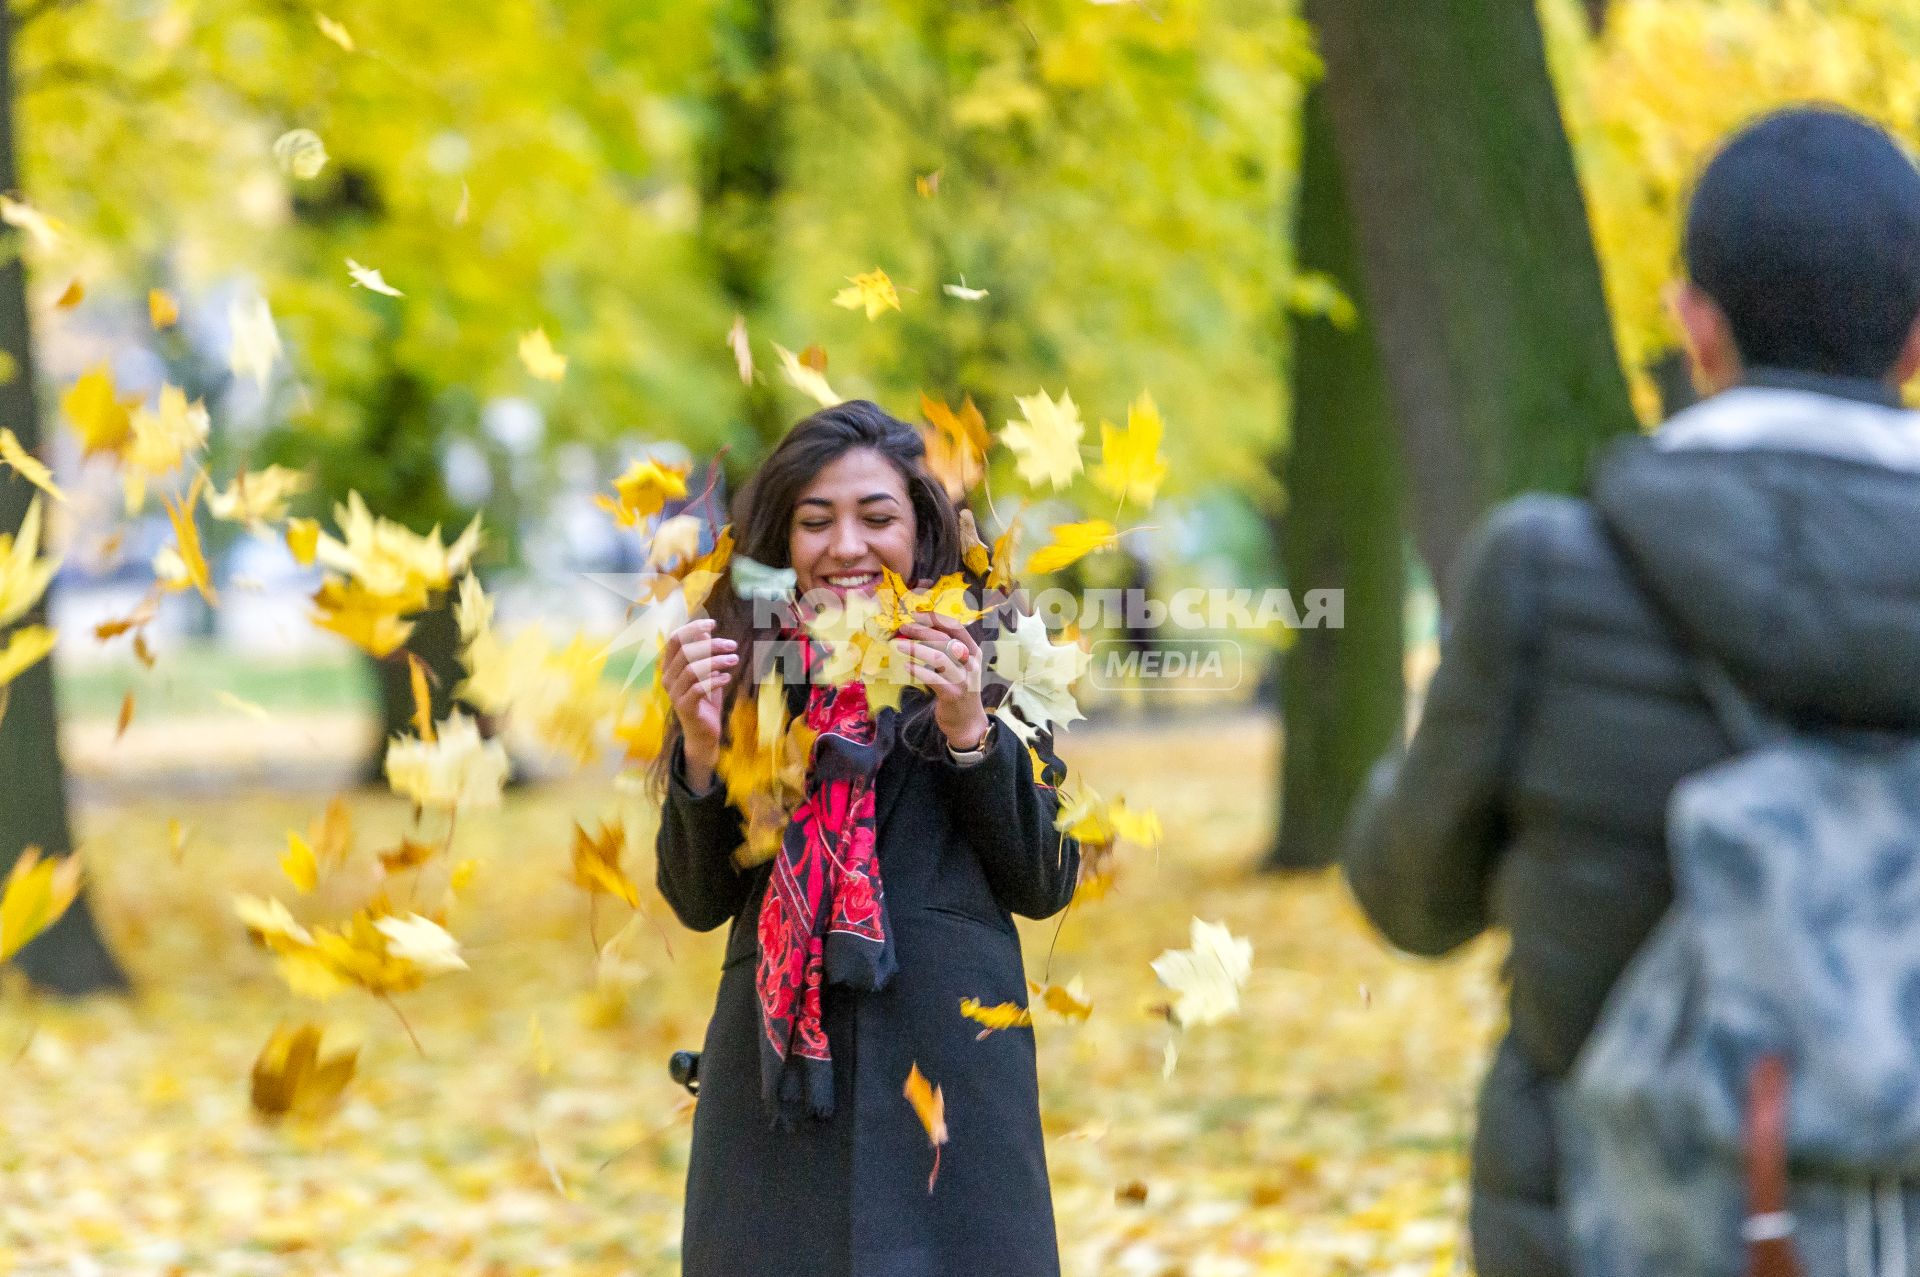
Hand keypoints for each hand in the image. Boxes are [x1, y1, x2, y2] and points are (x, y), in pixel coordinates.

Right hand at [662, 618, 735, 787]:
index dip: (693, 628)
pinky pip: (698, 688)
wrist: (704, 733)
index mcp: (670, 666)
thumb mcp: (706, 673)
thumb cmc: (705, 700)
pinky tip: (727, 678)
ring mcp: (674, 693)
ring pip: (693, 669)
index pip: (676, 640)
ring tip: (734, 660)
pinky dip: (715, 680)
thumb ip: (704, 654)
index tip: (713, 623)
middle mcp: (667, 678)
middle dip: (712, 645)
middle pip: (686, 652)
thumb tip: (707, 630)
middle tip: (733, 645)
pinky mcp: (685, 707)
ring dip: (717, 662)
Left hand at [894, 612, 989, 750]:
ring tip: (899, 645)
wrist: (968, 722)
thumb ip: (946, 650)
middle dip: (922, 631)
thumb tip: (918, 631)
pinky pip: (933, 678)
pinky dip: (918, 670)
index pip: (956, 627)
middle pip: (945, 639)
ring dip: (917, 649)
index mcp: (973, 652)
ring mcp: (963, 679)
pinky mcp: (952, 694)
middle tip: (903, 629)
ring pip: (939, 657)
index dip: (935, 618)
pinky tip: (906, 666)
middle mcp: (970, 663)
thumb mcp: (958, 666)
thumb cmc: (958, 690)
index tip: (916, 614)